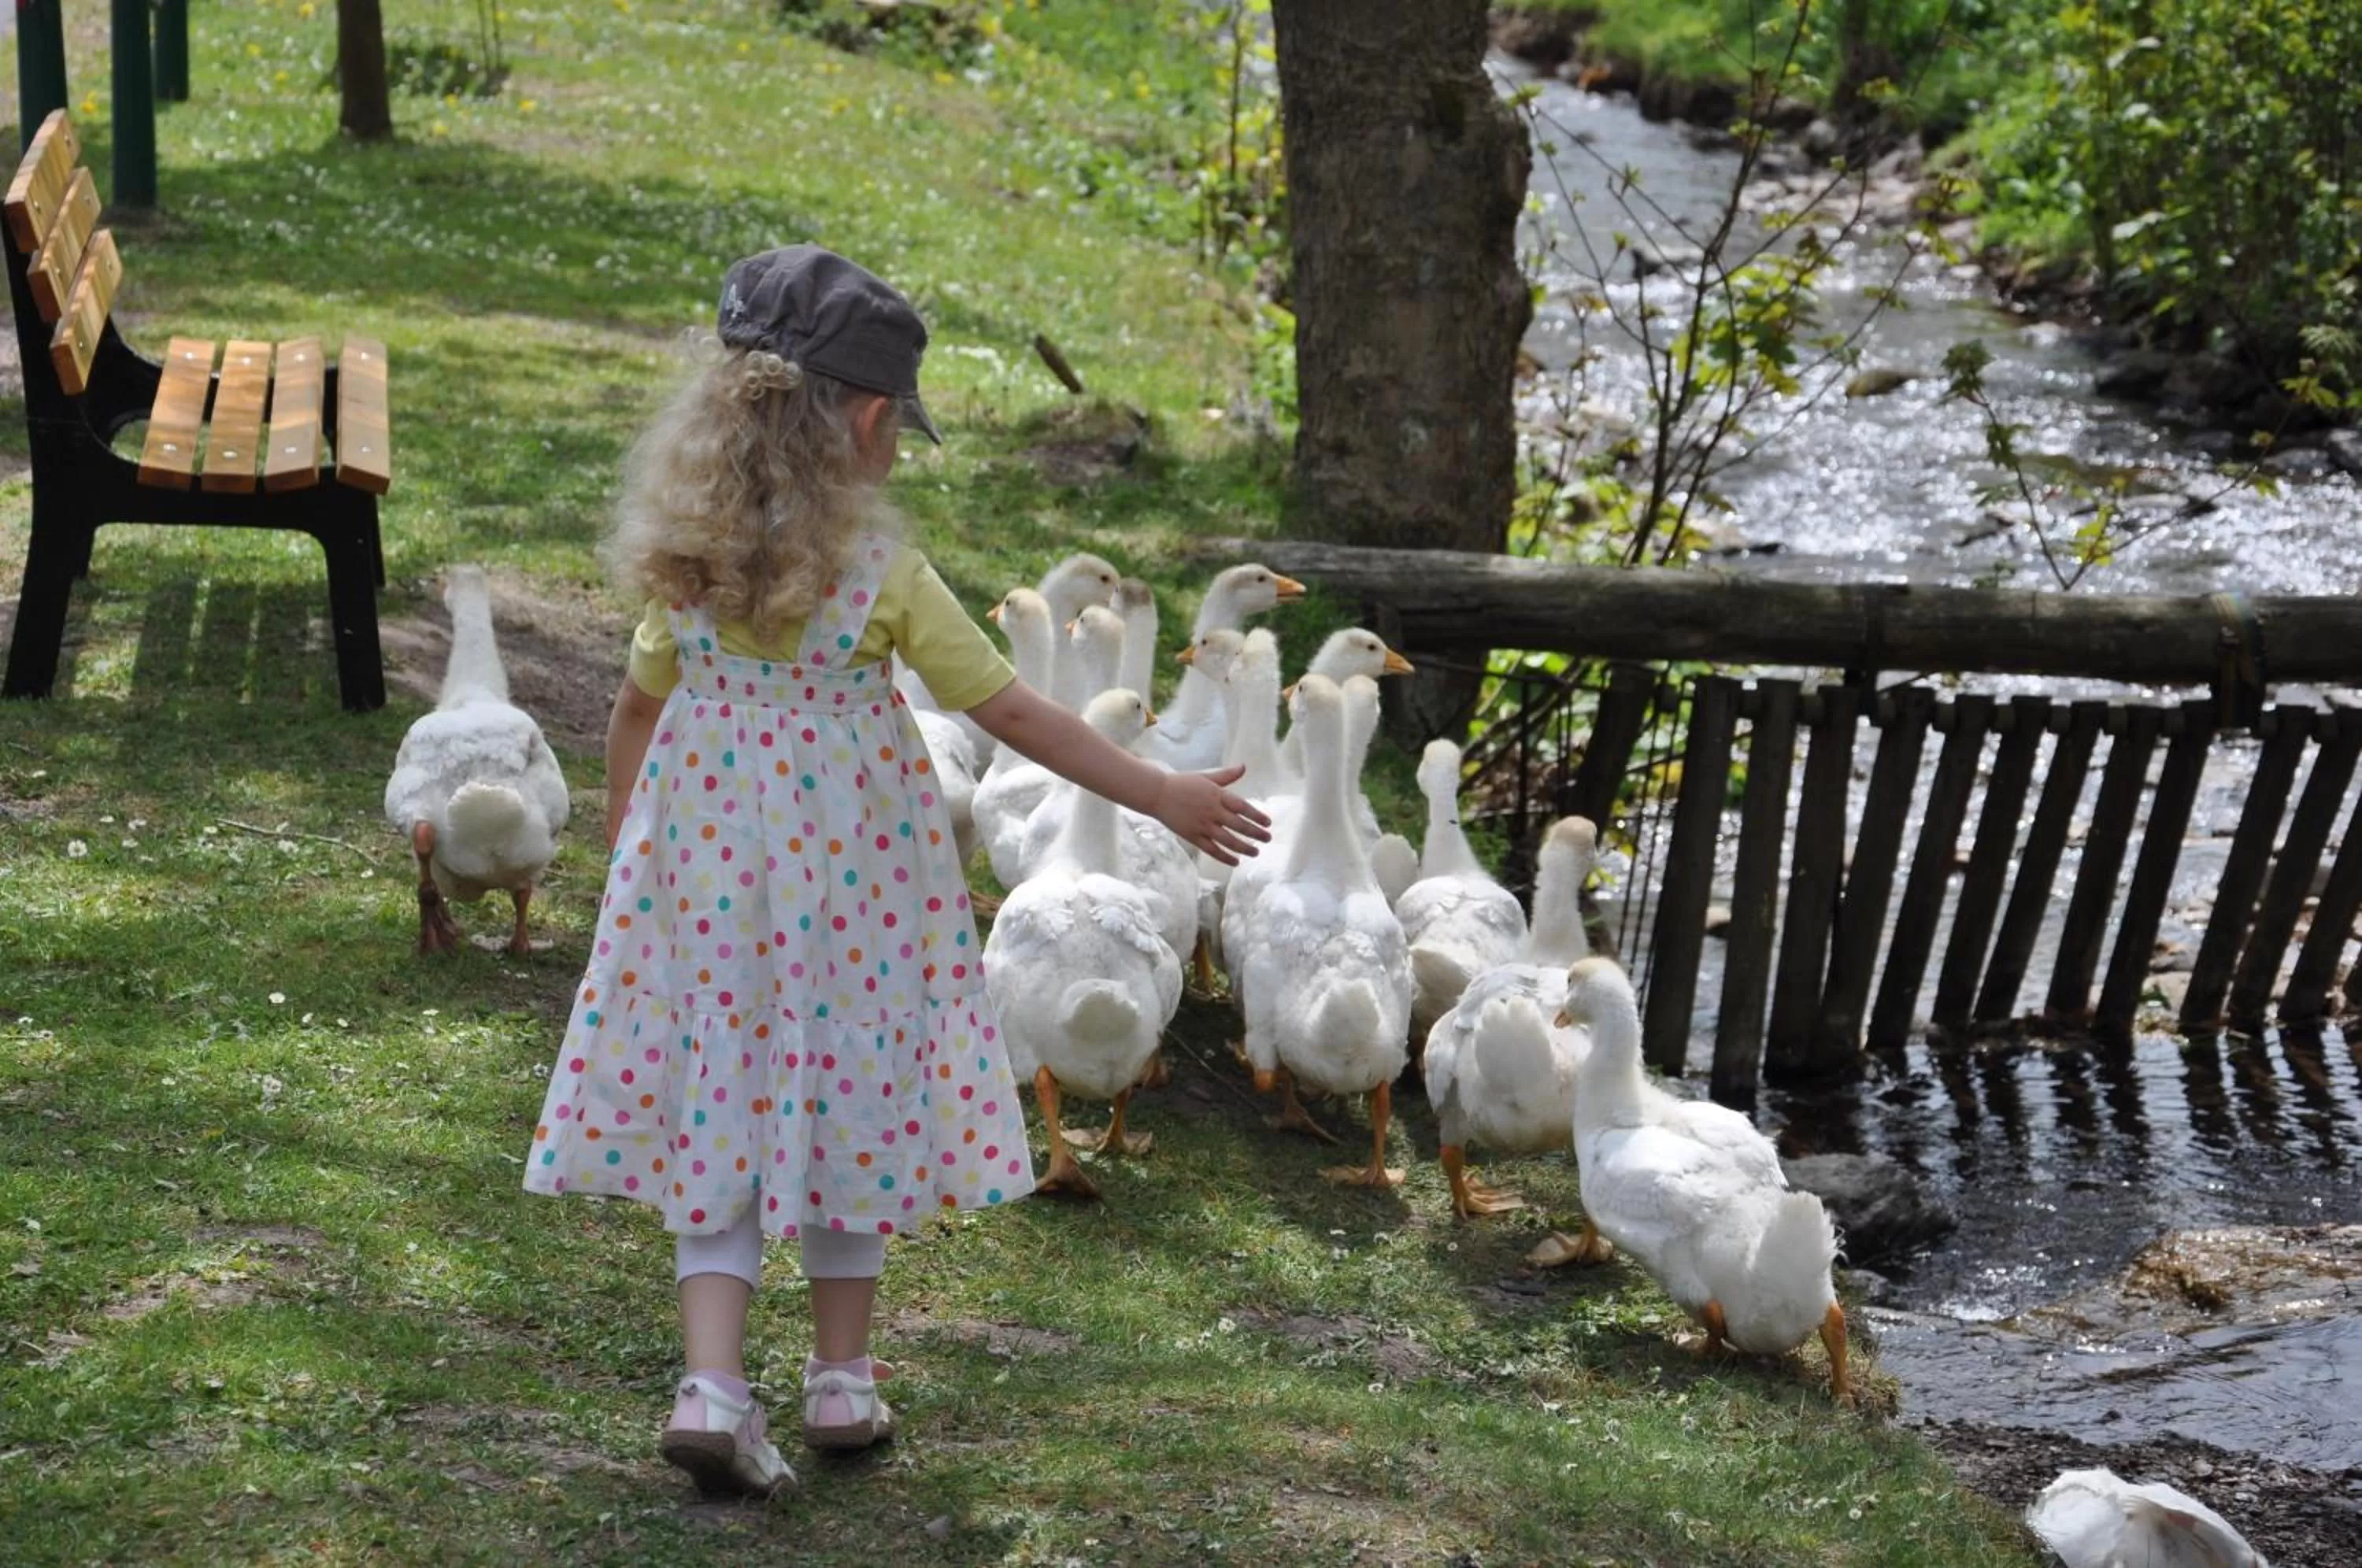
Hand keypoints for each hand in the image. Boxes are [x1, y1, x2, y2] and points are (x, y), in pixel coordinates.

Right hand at [1152, 764, 1270, 865]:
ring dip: (1244, 847)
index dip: (1256, 816)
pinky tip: (1236, 862)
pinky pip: (1211, 850)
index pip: (1242, 807)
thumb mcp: (1206, 777)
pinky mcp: (1192, 836)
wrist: (1157, 793)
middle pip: (1238, 825)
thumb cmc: (1183, 783)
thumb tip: (1244, 767)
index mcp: (1216, 795)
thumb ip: (1226, 775)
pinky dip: (1224, 857)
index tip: (1268, 823)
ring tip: (1256, 852)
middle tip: (1268, 839)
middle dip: (1255, 833)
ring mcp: (1202, 825)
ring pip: (1227, 840)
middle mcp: (1212, 811)